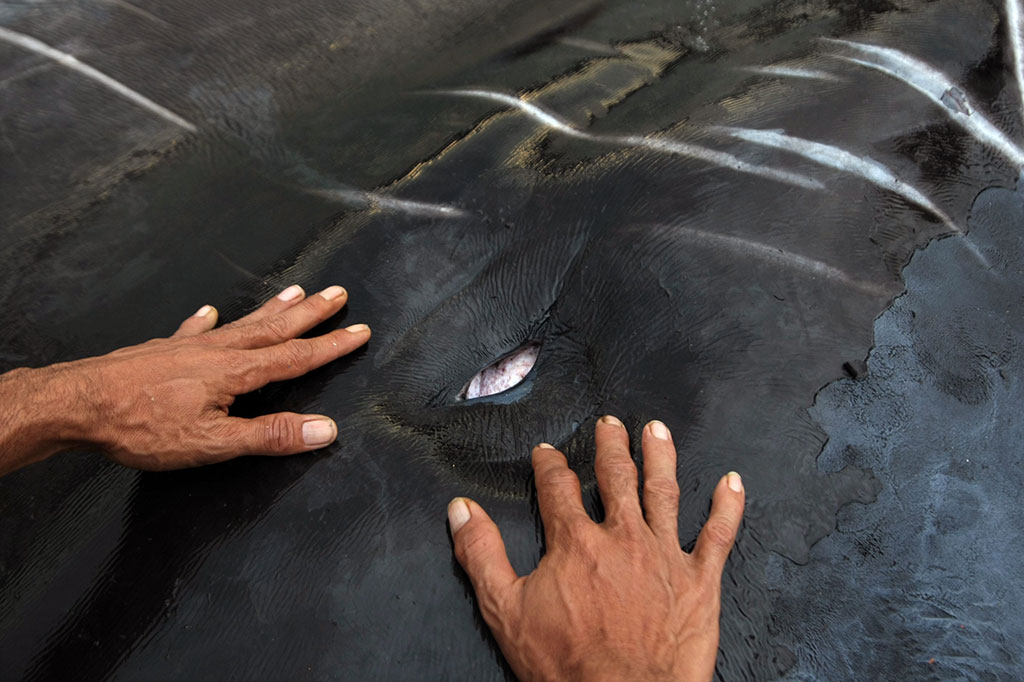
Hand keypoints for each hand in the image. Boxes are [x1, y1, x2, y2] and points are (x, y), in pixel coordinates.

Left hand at [0, 284, 369, 474]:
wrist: (78, 404)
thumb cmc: (144, 427)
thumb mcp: (214, 443)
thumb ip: (271, 435)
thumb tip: (325, 430)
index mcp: (237, 373)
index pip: (296, 358)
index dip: (331, 347)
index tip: (360, 332)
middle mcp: (219, 351)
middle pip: (275, 329)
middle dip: (311, 314)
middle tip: (338, 294)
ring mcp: (189, 347)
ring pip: (242, 323)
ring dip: (272, 309)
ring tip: (295, 292)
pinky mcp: (161, 350)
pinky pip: (193, 330)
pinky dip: (206, 321)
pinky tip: (209, 312)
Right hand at [447, 415, 744, 681]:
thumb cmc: (567, 664)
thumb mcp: (505, 610)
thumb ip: (481, 554)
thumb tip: (461, 510)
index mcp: (576, 542)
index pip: (558, 487)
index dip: (550, 464)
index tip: (547, 453)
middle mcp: (623, 537)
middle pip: (616, 477)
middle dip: (610, 446)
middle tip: (609, 425)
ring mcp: (665, 555)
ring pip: (664, 491)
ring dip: (660, 456)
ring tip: (656, 430)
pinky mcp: (700, 581)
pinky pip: (719, 534)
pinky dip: (727, 506)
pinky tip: (732, 483)